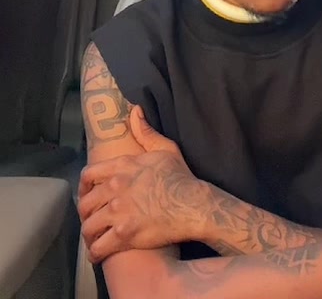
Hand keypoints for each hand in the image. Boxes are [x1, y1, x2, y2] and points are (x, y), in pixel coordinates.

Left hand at [78, 107, 208, 261]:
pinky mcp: (123, 234)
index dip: (83, 187)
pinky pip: (98, 247)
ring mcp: (117, 212)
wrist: (193, 205)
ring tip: (93, 239)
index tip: (86, 194)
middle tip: (91, 219)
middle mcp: (114, 188)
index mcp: (121, 166)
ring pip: (88, 227)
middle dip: (85, 213)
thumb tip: (136, 111)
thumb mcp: (165, 148)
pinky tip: (98, 254)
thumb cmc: (180, 177)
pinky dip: (95, 253)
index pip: (88, 175)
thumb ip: (146, 132)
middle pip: (85, 203)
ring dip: (88, 235)